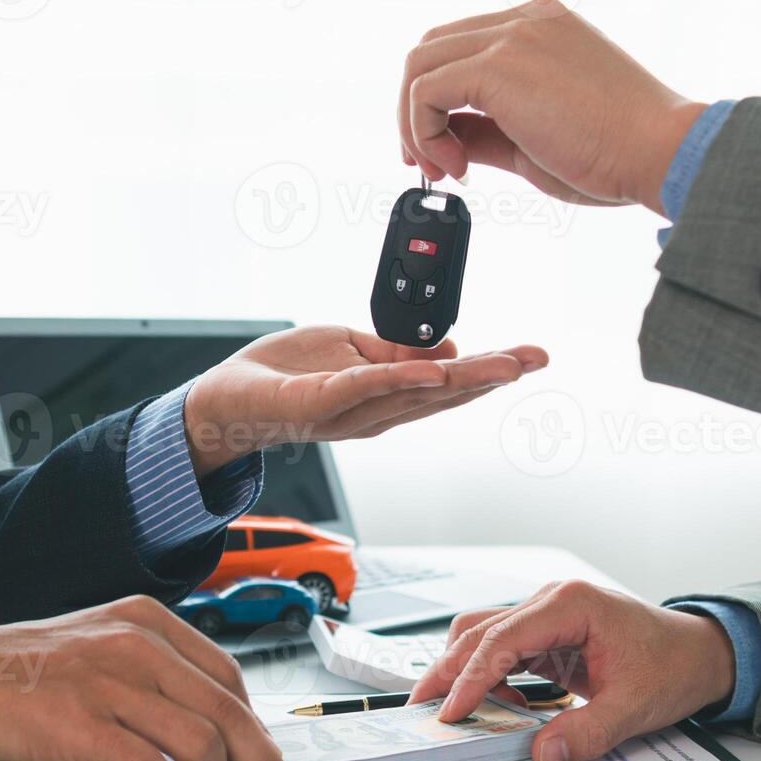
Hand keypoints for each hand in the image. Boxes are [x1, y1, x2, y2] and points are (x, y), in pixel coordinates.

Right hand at [0, 596, 289, 760]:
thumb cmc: (25, 668)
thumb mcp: (102, 644)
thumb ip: (152, 673)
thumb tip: (204, 724)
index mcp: (147, 622)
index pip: (226, 674)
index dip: (255, 722)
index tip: (265, 753)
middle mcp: (136, 645)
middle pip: (226, 708)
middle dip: (260, 759)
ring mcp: (109, 683)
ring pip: (198, 740)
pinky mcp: (82, 723)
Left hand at [183, 325, 546, 475]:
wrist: (224, 398)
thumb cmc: (283, 375)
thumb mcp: (350, 349)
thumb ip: (396, 351)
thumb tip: (448, 347)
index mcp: (386, 397)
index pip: (447, 383)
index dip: (490, 370)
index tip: (529, 357)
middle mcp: (376, 412)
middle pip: (445, 392)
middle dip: (494, 375)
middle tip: (536, 359)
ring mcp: (350, 412)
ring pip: (417, 392)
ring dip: (464, 378)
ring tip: (506, 365)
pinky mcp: (319, 404)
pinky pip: (366, 386)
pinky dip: (403, 377)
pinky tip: (435, 370)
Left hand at [399, 0, 706, 214]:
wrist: (659, 152)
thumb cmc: (618, 152)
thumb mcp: (536, 137)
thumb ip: (487, 130)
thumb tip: (448, 140)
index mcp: (540, 28)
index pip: (462, 49)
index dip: (437, 101)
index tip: (443, 150)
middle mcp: (524, 21)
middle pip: (431, 49)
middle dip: (415, 110)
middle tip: (428, 162)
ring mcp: (512, 36)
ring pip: (420, 65)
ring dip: (414, 123)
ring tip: (443, 168)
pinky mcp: (500, 65)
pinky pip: (425, 91)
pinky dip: (424, 132)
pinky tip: (458, 166)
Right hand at [407, 580, 735, 760]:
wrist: (700, 652)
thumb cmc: (673, 665)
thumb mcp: (636, 706)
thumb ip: (589, 731)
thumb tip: (542, 753)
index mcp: (570, 605)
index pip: (502, 638)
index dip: (471, 677)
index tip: (452, 712)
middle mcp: (551, 602)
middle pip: (479, 631)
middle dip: (448, 671)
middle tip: (422, 710)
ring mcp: (546, 615)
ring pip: (482, 635)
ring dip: (461, 670)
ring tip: (447, 710)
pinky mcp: (546, 633)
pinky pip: (502, 650)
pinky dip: (486, 675)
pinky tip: (492, 706)